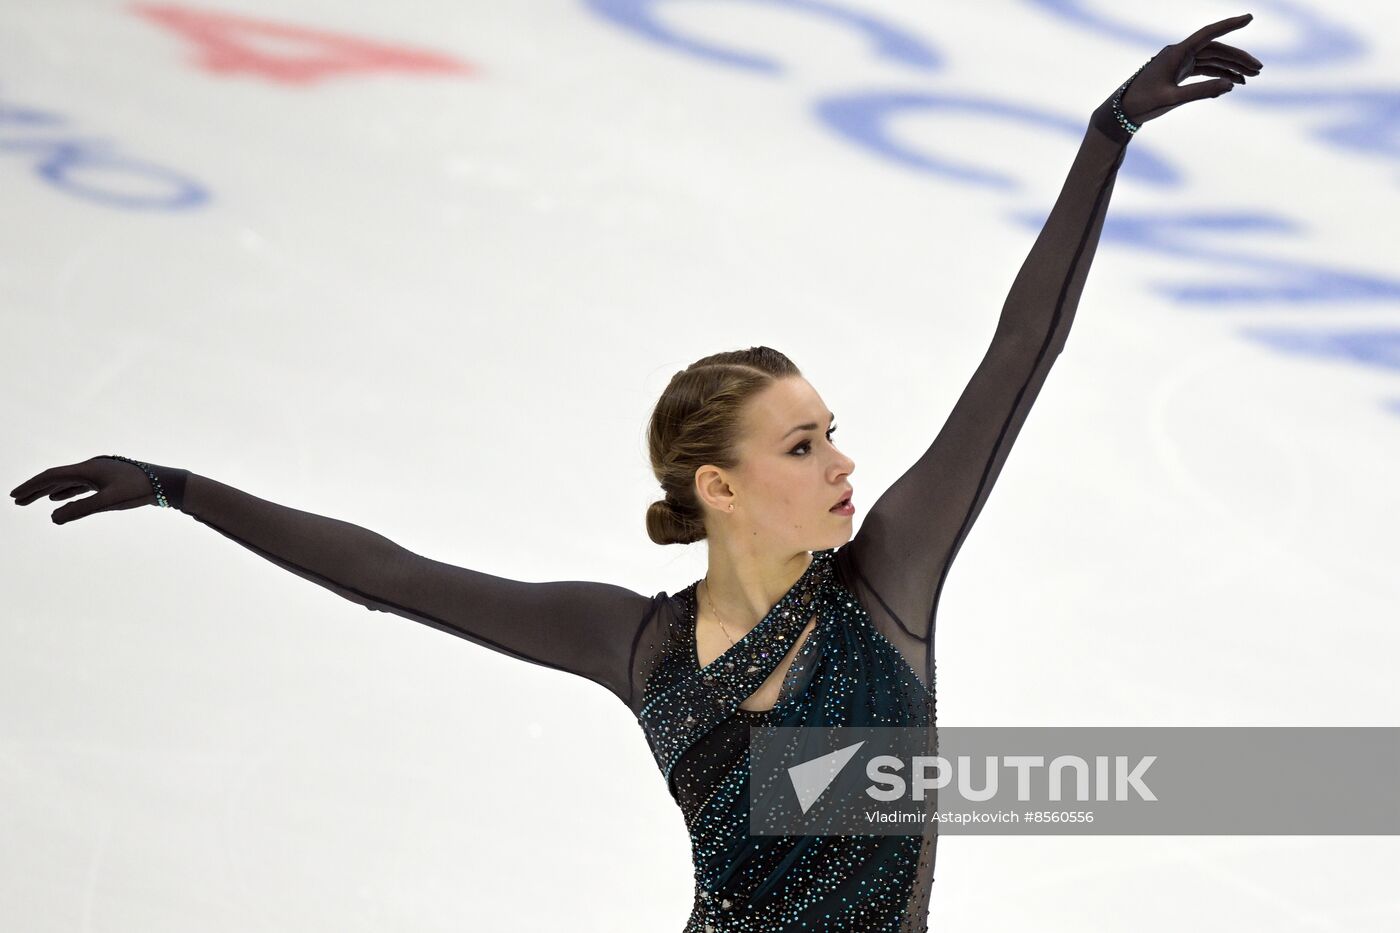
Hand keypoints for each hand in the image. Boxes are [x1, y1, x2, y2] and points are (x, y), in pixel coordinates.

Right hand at [10, 456, 157, 523]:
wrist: (166, 483)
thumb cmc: (140, 490)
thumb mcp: (109, 502)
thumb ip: (81, 510)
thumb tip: (52, 519)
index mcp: (88, 469)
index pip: (51, 476)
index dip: (31, 486)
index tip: (13, 496)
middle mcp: (91, 468)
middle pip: (55, 478)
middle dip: (35, 489)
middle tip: (16, 501)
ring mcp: (99, 473)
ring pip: (67, 482)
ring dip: (48, 491)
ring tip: (32, 502)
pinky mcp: (107, 480)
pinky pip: (79, 485)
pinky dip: (65, 492)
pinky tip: (59, 500)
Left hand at [1120, 13, 1261, 125]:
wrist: (1123, 112)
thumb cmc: (1143, 103)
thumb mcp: (1172, 99)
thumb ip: (1201, 91)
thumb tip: (1231, 85)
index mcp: (1177, 53)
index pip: (1208, 33)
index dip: (1229, 24)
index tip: (1249, 17)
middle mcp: (1180, 53)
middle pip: (1216, 49)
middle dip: (1238, 58)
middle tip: (1259, 69)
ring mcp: (1179, 63)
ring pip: (1212, 60)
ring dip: (1231, 68)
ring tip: (1251, 79)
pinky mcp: (1178, 73)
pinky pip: (1203, 70)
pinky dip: (1218, 75)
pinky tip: (1232, 83)